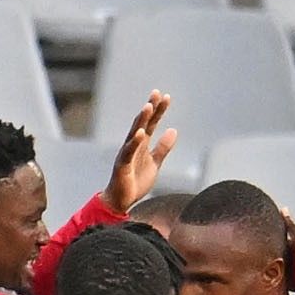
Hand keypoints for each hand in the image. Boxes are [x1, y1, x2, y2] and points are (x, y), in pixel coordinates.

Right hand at [102, 91, 178, 214]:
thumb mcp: (154, 163)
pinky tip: (140, 133)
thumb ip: (163, 147)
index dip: (159, 110)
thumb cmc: (136, 181)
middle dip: (149, 108)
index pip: (151, 123)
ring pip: (134, 133)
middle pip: (142, 123)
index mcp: (142, 144)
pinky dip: (134, 142)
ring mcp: (127, 153)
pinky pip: (129, 151)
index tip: (166, 97)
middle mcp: (133, 145)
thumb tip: (173, 130)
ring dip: (141, 120)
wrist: (121, 201)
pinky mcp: (122, 165)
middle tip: (156, 93)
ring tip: (148, 107)